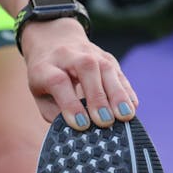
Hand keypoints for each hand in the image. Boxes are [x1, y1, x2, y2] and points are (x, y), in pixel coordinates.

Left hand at [21, 18, 138, 129]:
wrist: (54, 40)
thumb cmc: (46, 77)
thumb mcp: (40, 94)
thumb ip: (55, 113)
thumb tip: (76, 131)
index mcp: (45, 66)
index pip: (58, 81)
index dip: (70, 103)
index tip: (81, 124)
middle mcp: (68, 55)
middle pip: (86, 69)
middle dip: (97, 97)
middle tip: (105, 121)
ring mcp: (91, 53)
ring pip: (106, 68)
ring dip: (117, 94)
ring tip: (124, 115)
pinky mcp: (108, 57)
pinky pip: (119, 73)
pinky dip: (126, 91)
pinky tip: (132, 107)